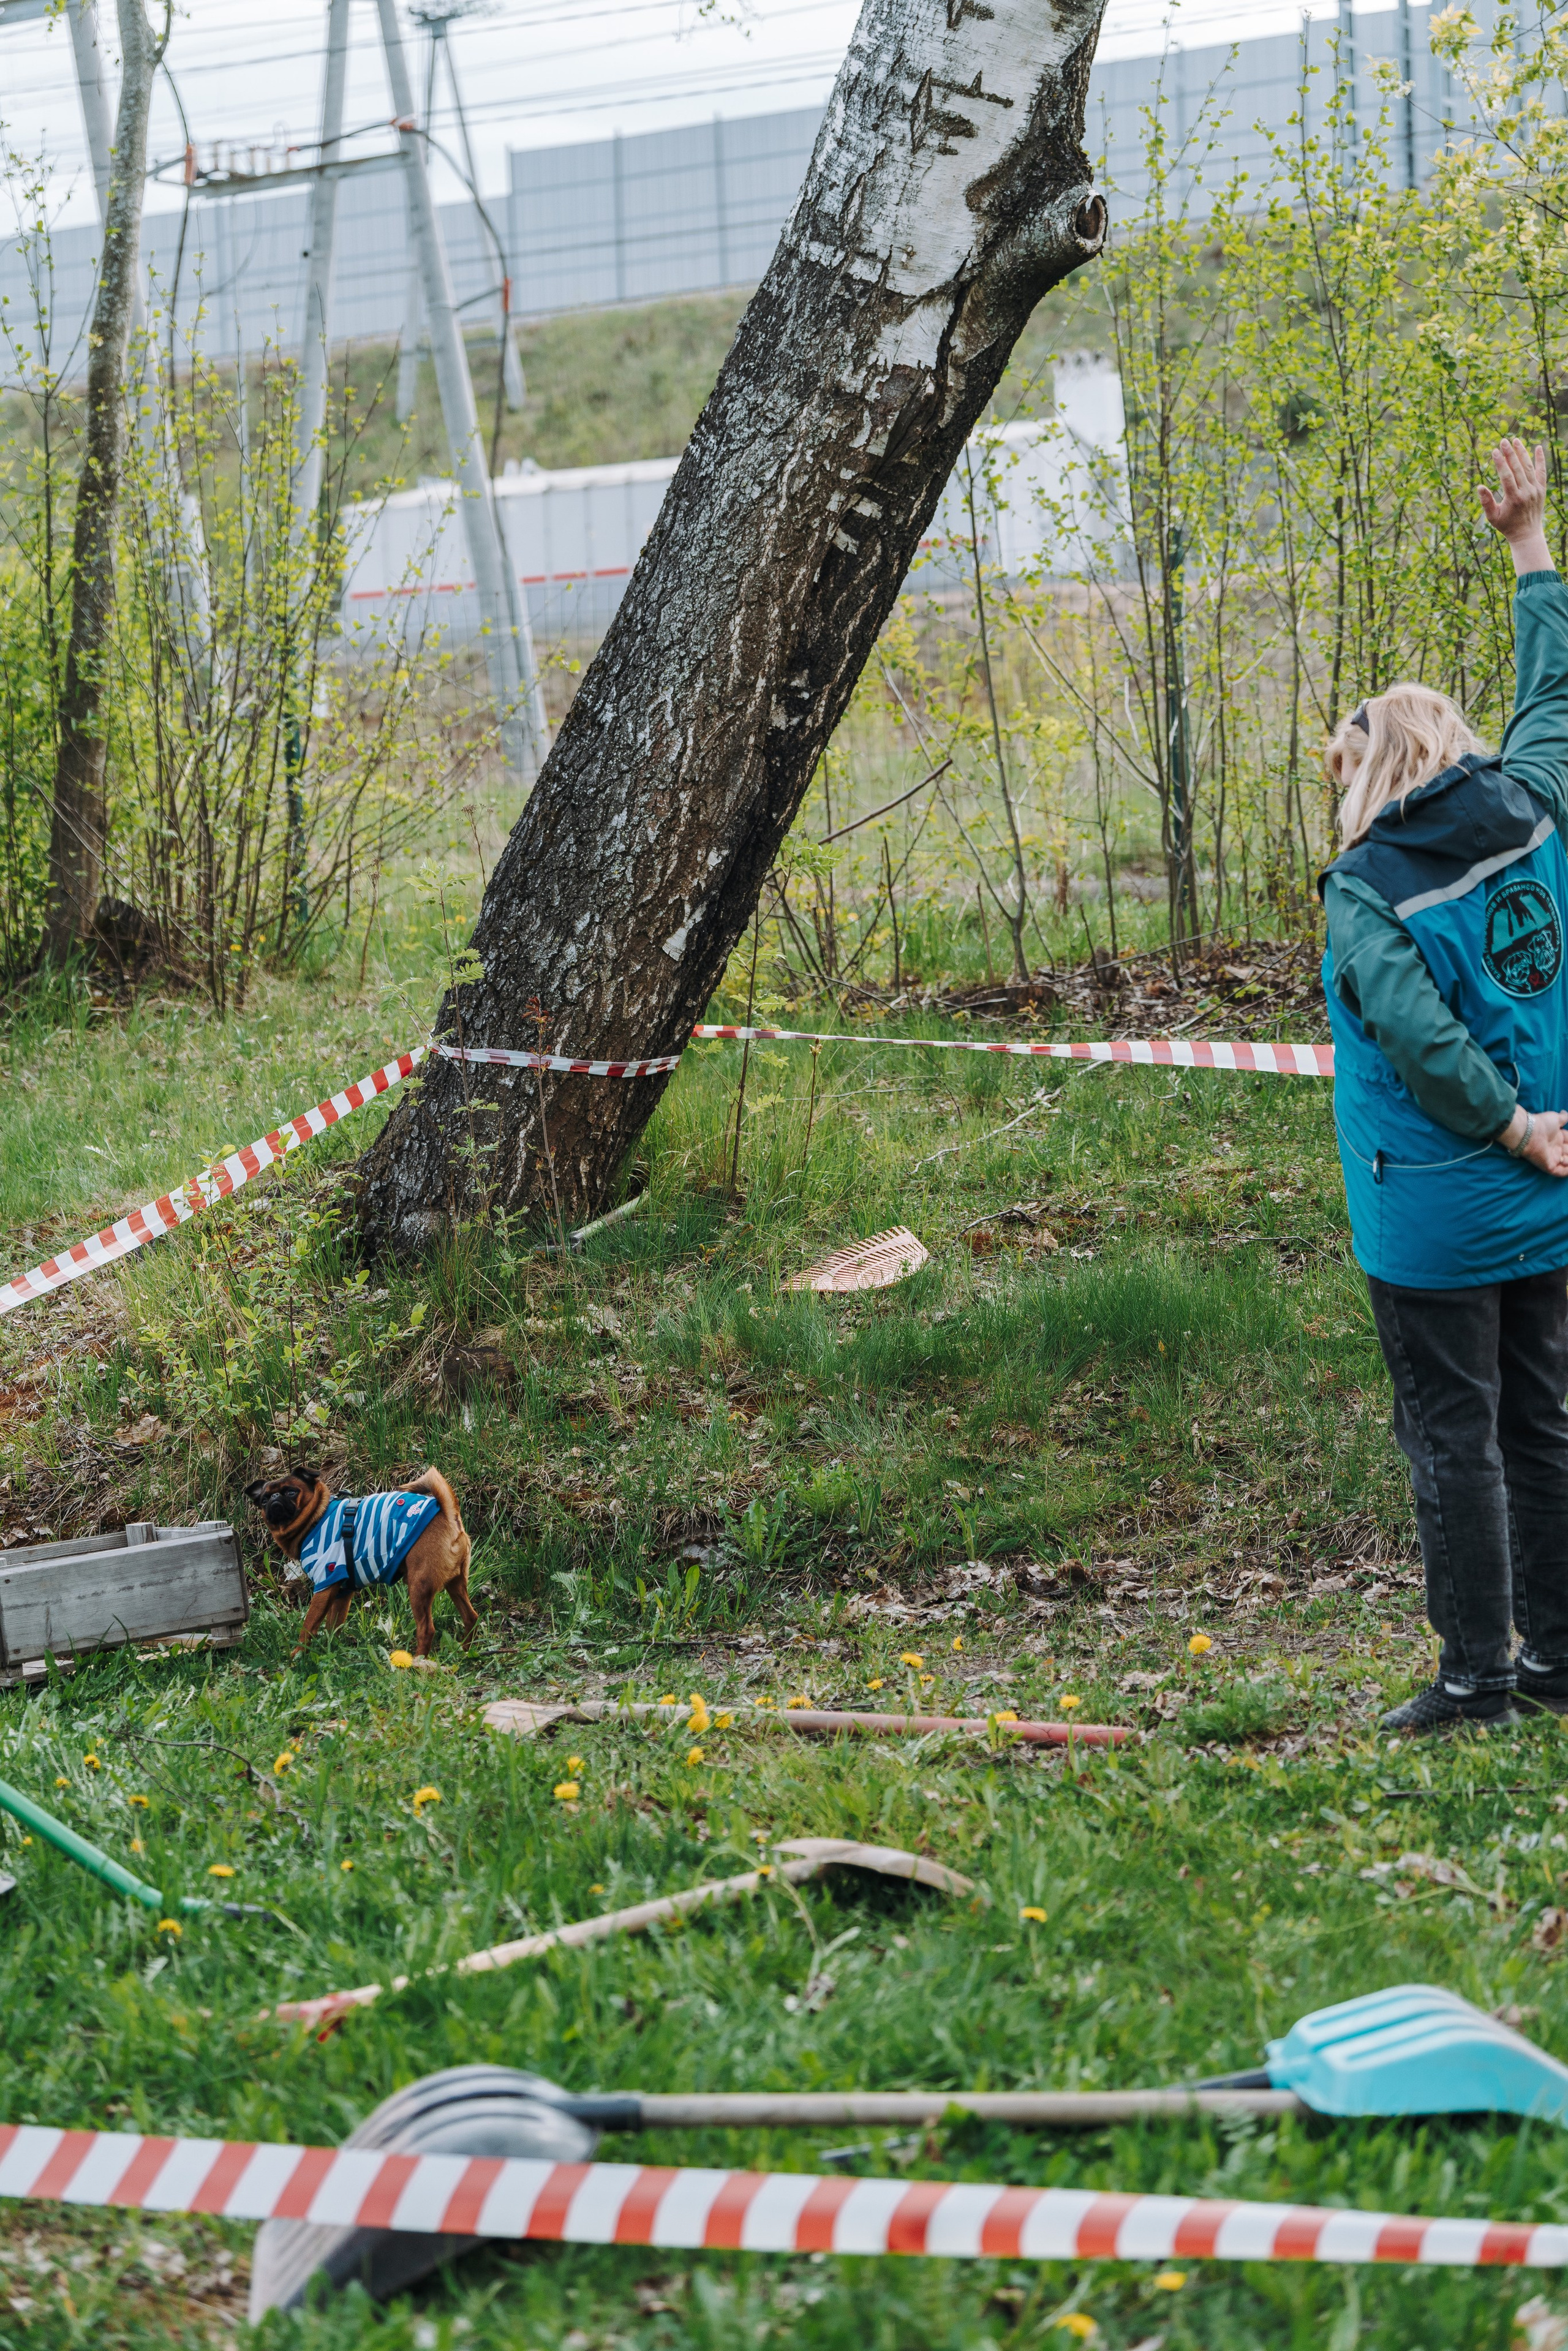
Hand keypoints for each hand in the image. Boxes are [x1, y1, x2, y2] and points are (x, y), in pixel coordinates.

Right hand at [1480, 437, 1551, 574]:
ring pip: (1529, 467)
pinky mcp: (1542, 489)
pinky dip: (1540, 460)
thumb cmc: (1506, 526)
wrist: (1527, 534)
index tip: (1494, 451)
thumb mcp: (1493, 517)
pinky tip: (1538, 447)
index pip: (1506, 476)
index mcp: (1514, 499)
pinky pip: (1542, 472)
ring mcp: (1536, 490)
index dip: (1500, 463)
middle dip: (1510, 453)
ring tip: (1516, 440)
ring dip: (1522, 453)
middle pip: (1517, 468)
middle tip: (1503, 441)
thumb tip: (1479, 487)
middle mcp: (1526, 492)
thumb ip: (1486, 502)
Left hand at [1500, 1105, 1567, 1176]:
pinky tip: (1567, 1163)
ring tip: (1567, 1154)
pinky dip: (1567, 1170)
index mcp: (1558, 1138)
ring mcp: (1552, 1158)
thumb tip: (1564, 1113)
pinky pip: (1560, 1172)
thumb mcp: (1556, 1118)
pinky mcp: (1549, 1166)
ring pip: (1567, 1162)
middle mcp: (1556, 1148)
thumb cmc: (1542, 1124)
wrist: (1529, 1132)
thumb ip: (1563, 1117)